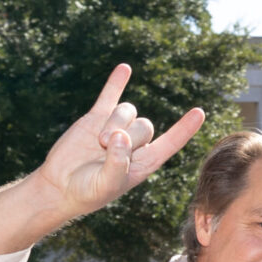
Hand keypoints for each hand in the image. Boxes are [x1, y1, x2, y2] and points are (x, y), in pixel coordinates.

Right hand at [32, 64, 204, 219]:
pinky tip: (124, 68)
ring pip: (128, 111)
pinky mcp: (96, 118)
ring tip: (98, 142)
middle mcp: (135, 144)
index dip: (185, 129)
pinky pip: (110, 96)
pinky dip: (117, 83)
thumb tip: (120, 137)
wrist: (61, 185)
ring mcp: (116, 127)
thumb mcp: (106, 185)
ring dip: (115, 122)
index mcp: (145, 162)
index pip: (171, 143)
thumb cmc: (88, 192)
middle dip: (127, 134)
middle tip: (105, 148)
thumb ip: (117, 163)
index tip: (200, 112)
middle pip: (145, 125)